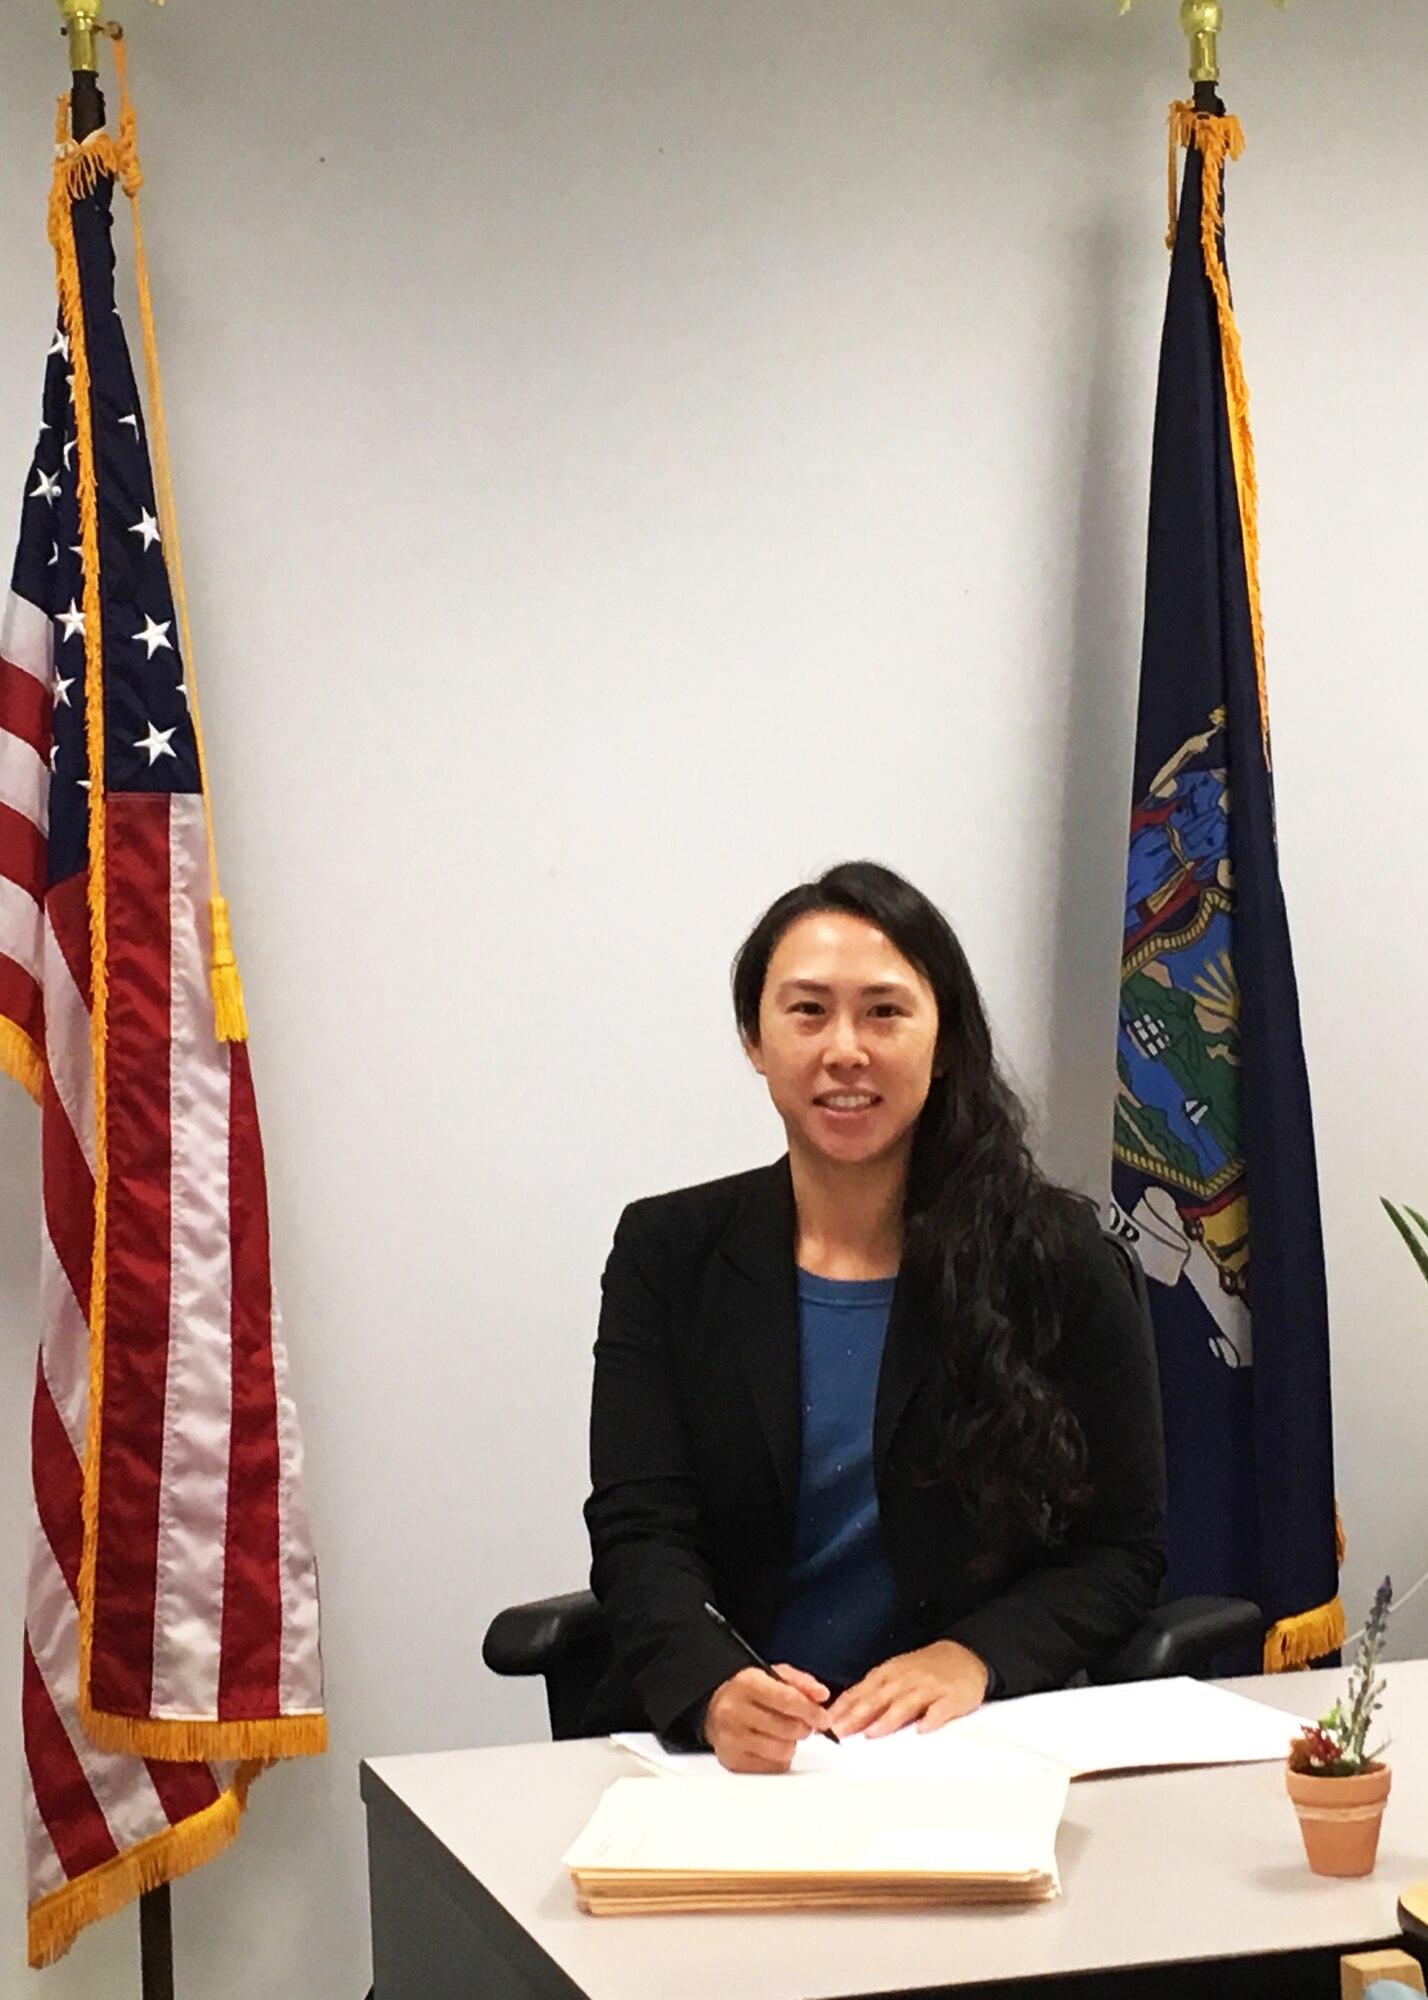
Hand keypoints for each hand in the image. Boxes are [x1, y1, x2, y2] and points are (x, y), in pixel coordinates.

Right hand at [702, 1665, 831, 1772]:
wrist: (713, 1708)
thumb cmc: (748, 1692)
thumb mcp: (772, 1675)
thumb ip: (800, 1682)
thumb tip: (821, 1695)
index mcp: (746, 1684)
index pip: (786, 1700)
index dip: (810, 1711)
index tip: (823, 1718)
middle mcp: (734, 1711)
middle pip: (788, 1729)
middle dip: (803, 1727)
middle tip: (802, 1724)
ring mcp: (731, 1739)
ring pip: (783, 1751)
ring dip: (791, 1744)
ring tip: (783, 1733)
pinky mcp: (732, 1761)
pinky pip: (773, 1767)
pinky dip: (780, 1758)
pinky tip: (771, 1745)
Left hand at [824, 1641, 988, 1739]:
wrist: (965, 1656)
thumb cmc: (924, 1670)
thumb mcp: (894, 1675)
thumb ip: (871, 1694)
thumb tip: (841, 1715)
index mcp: (888, 1674)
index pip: (861, 1691)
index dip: (843, 1707)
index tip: (825, 1723)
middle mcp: (905, 1679)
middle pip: (879, 1697)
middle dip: (858, 1714)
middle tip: (841, 1731)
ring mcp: (929, 1687)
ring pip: (906, 1702)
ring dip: (888, 1717)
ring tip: (873, 1733)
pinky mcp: (951, 1697)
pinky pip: (941, 1708)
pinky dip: (932, 1718)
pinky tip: (923, 1729)